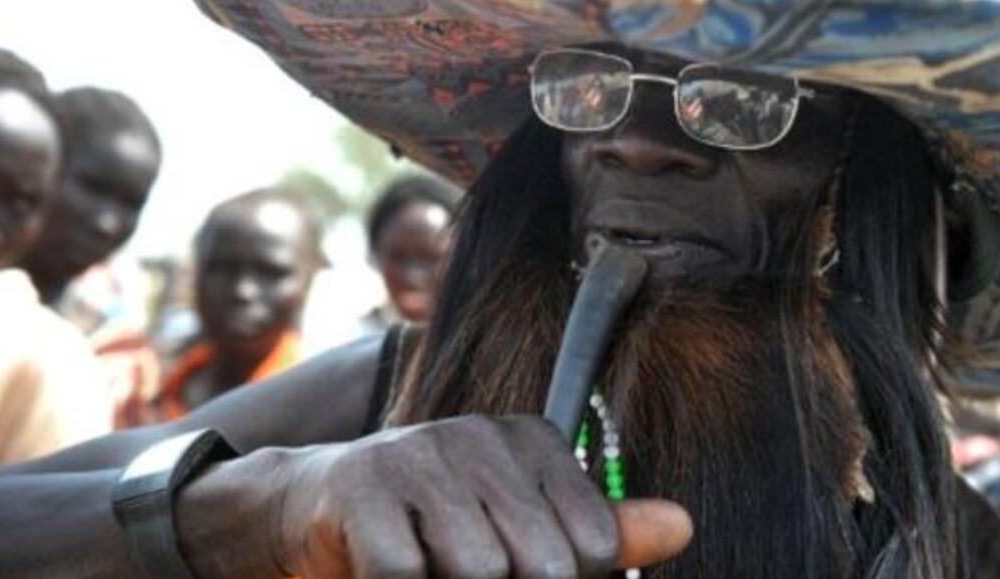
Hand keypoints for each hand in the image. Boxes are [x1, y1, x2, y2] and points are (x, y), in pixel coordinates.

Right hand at [177, 415, 690, 578]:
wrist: (315, 512)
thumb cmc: (433, 526)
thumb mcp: (520, 529)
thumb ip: (599, 534)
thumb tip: (684, 526)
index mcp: (530, 440)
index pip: (590, 546)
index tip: (518, 569)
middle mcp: (480, 434)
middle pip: (537, 566)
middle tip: (465, 571)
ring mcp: (419, 454)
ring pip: (477, 572)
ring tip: (428, 563)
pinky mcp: (362, 488)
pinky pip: (406, 575)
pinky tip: (382, 568)